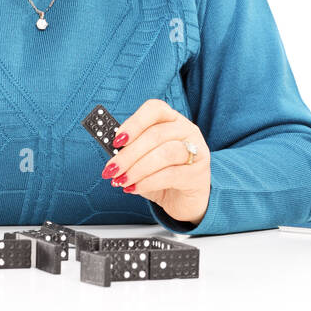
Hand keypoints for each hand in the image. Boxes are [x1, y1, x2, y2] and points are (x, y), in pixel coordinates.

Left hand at [102, 98, 210, 225]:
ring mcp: (197, 151)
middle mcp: (187, 130)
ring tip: (122, 181)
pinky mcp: (198, 173)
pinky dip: (148, 182)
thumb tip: (112, 152)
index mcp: (172, 120)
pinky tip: (135, 188)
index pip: (155, 109)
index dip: (134, 123)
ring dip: (137, 168)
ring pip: (165, 153)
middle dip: (129, 154)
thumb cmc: (161, 176)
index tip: (117, 140)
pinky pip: (171, 175)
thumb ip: (130, 151)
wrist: (183, 200)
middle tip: (112, 169)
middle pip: (156, 134)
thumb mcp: (143, 159)